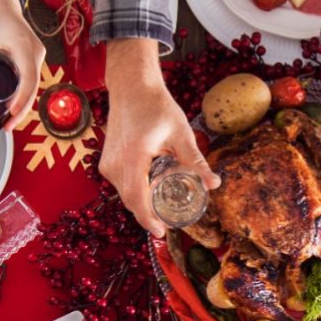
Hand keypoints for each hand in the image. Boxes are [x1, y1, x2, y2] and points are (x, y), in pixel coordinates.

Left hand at [0, 0, 44, 128]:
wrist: (1, 1)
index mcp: (21, 45)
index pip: (28, 77)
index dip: (22, 98)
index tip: (10, 113)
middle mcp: (35, 51)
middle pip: (33, 86)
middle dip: (22, 109)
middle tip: (6, 127)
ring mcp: (38, 54)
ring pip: (35, 85)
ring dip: (25, 104)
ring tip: (9, 122)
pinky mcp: (36, 57)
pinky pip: (34, 79)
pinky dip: (26, 95)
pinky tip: (16, 108)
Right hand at [99, 39, 219, 236]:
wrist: (131, 87)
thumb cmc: (156, 106)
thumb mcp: (181, 133)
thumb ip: (196, 161)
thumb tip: (214, 184)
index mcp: (133, 157)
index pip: (137, 199)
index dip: (149, 220)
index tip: (162, 233)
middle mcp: (115, 164)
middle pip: (130, 201)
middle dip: (148, 216)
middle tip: (169, 224)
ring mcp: (107, 164)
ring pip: (125, 194)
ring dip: (141, 204)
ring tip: (162, 210)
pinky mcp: (106, 162)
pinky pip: (121, 185)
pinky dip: (135, 192)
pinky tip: (150, 192)